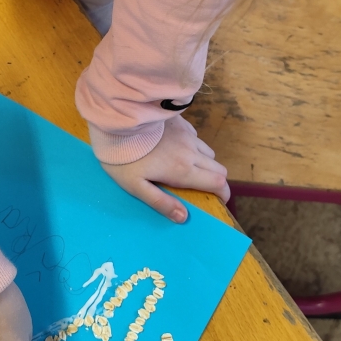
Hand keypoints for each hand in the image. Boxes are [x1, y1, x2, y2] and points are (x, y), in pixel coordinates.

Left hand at [100, 114, 229, 221]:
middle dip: (216, 180)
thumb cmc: (124, 159)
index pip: (218, 183)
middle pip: (219, 169)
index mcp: (183, 170)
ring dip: (205, 164)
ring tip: (188, 169)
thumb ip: (160, 202)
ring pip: (209, 153)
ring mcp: (187, 135)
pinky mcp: (181, 123)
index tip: (219, 200)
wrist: (117, 123)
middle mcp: (191, 152)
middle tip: (202, 187)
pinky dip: (194, 147)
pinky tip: (178, 148)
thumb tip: (183, 217)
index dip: (223, 193)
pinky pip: (196, 137)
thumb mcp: (136, 187)